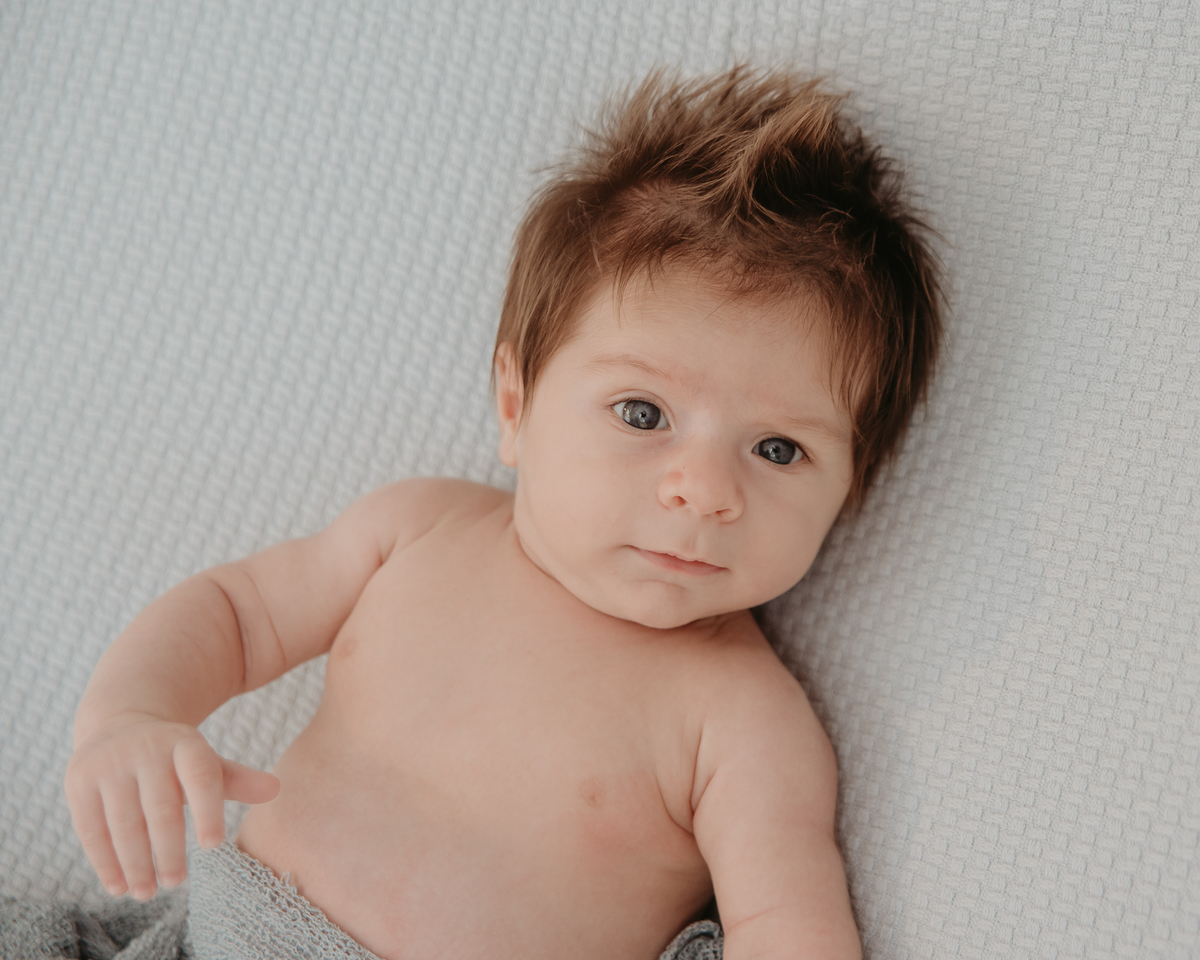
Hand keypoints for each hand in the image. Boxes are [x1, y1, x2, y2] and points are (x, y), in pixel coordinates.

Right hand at [64, 714, 278, 899]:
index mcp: (185, 742)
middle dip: (169, 850)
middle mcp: (146, 748)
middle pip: (161, 808)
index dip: (208, 810)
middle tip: (177, 882)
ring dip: (136, 863)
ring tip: (148, 891)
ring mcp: (109, 763)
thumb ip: (235, 779)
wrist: (121, 723)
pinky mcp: (79, 780)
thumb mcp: (204, 761)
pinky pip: (91, 828)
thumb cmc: (174, 757)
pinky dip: (105, 861)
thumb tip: (275, 788)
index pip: (201, 776)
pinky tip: (118, 885)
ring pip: (124, 823)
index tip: (214, 846)